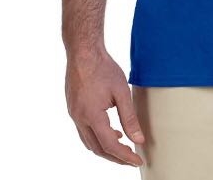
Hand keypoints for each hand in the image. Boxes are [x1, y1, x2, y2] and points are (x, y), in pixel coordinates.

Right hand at [65, 46, 145, 166]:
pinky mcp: (73, 108)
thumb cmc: (103, 68)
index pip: (110, 145)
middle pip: (97, 149)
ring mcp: (74, 114)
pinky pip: (84, 131)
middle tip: (131, 159)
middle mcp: (79, 118)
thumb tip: (138, 139)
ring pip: (89, 142)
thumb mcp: (122, 92)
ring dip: (105, 148)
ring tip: (123, 146)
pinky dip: (98, 136)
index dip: (124, 156)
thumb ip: (129, 117)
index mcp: (92, 116)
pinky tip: (110, 130)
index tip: (138, 161)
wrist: (83, 51)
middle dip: (115, 157)